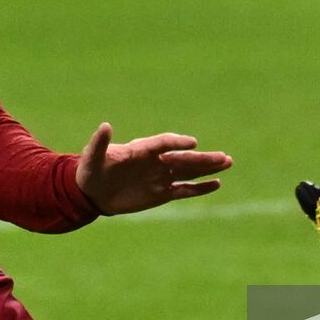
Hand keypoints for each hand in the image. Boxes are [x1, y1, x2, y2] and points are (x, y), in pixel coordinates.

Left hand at [75, 122, 229, 214]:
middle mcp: (156, 161)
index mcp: (141, 150)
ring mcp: (161, 177)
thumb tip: (105, 126)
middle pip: (183, 157)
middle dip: (203, 158)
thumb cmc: (91, 170)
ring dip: (207, 168)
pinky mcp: (162, 193)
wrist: (92, 193)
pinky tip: (216, 184)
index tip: (191, 143)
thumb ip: (100, 143)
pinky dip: (199, 188)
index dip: (176, 142)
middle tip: (223, 157)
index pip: (163, 143)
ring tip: (227, 162)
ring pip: (189, 171)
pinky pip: (184, 190)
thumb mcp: (92, 157)